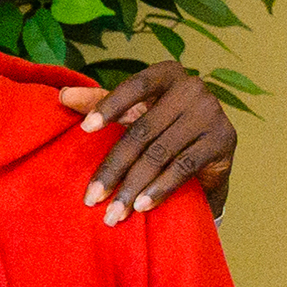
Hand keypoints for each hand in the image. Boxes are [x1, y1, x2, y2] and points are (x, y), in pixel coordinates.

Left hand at [62, 61, 236, 222]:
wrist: (207, 153)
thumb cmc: (160, 125)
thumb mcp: (131, 111)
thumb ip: (99, 101)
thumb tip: (62, 95)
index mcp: (168, 74)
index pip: (136, 85)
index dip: (110, 105)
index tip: (85, 129)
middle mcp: (193, 89)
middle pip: (142, 130)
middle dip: (114, 168)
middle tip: (91, 198)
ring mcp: (211, 114)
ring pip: (161, 153)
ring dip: (133, 186)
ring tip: (113, 212)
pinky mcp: (224, 140)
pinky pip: (184, 167)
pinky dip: (160, 188)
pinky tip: (143, 205)